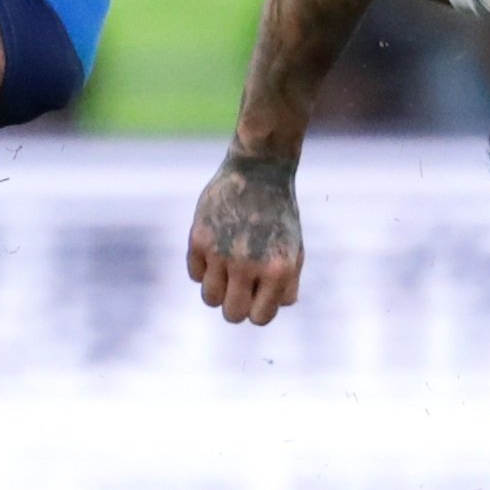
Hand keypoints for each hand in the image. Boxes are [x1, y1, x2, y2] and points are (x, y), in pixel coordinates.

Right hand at [187, 150, 305, 324]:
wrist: (258, 171)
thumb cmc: (279, 215)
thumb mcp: (294, 250)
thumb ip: (286, 285)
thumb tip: (268, 309)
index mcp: (277, 270)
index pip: (260, 318)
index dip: (258, 310)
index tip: (257, 295)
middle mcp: (248, 265)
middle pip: (232, 314)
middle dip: (236, 306)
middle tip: (239, 287)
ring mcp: (221, 252)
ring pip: (210, 298)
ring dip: (217, 290)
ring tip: (225, 272)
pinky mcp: (198, 239)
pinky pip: (195, 274)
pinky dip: (203, 268)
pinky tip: (215, 249)